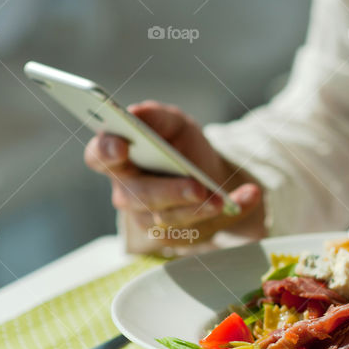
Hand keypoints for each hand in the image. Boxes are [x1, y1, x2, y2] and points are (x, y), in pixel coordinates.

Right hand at [84, 101, 263, 248]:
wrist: (210, 175)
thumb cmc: (182, 147)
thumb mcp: (175, 124)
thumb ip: (156, 117)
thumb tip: (136, 112)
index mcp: (119, 159)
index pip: (99, 156)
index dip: (106, 152)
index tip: (122, 147)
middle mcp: (128, 193)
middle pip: (139, 196)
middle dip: (170, 192)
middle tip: (196, 187)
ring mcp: (150, 219)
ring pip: (170, 219)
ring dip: (200, 209)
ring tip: (223, 199)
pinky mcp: (178, 236)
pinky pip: (204, 229)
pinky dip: (233, 210)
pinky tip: (249, 196)